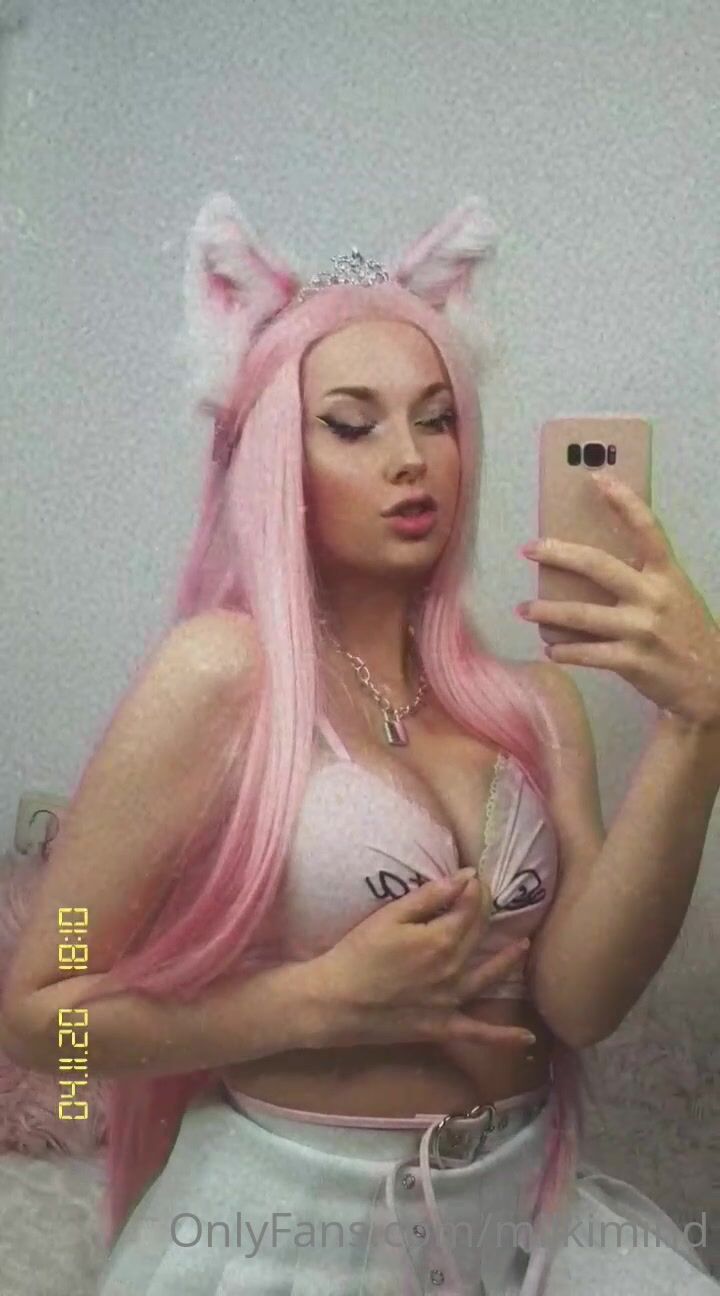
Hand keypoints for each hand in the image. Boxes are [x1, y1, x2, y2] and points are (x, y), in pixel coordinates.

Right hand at [310, 871, 533, 1050]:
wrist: (336, 1002)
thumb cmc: (357, 954)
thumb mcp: (389, 916)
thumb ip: (429, 897)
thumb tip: (464, 878)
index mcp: (441, 939)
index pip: (469, 909)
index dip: (474, 890)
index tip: (475, 877)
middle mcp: (454, 969)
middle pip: (478, 936)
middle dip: (486, 913)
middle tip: (488, 898)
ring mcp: (451, 1001)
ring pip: (488, 977)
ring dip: (508, 961)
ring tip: (523, 946)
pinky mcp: (442, 1027)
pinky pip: (478, 1034)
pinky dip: (503, 1038)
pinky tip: (526, 1040)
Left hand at [518, 472, 719, 729]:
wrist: (709, 682)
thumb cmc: (684, 632)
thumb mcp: (674, 595)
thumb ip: (643, 577)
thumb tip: (588, 561)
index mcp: (666, 574)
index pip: (646, 529)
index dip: (624, 502)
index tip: (597, 478)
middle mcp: (654, 596)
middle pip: (598, 566)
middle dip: (559, 554)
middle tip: (529, 548)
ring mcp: (642, 630)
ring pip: (583, 615)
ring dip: (547, 611)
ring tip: (523, 609)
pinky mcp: (632, 661)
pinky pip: (588, 653)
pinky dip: (565, 651)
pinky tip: (550, 649)